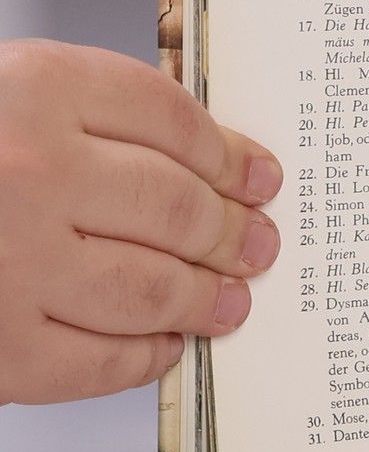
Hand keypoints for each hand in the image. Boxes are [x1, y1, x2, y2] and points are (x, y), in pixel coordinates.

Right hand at [0, 40, 281, 403]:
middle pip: (177, 206)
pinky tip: (162, 346)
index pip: (175, 123)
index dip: (231, 155)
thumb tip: (202, 159)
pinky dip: (144, 357)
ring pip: (152, 286)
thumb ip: (89, 114)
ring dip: (204, 297)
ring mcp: (12, 263)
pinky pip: (97, 361)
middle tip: (259, 244)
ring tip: (230, 299)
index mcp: (34, 90)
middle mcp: (30, 172)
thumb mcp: (3, 92)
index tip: (259, 177)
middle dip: (232, 232)